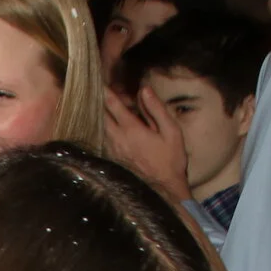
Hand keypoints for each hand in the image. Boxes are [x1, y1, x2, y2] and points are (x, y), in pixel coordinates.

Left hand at [102, 87, 192, 202]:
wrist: (164, 189)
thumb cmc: (171, 160)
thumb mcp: (171, 131)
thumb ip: (156, 109)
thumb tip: (144, 90)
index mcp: (131, 129)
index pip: (112, 105)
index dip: (105, 91)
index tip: (99, 81)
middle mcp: (117, 139)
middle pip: (100, 114)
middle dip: (101, 101)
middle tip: (105, 92)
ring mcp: (112, 149)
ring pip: (100, 126)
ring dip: (102, 114)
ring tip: (108, 106)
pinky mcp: (112, 158)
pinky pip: (103, 138)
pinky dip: (104, 127)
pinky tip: (111, 125)